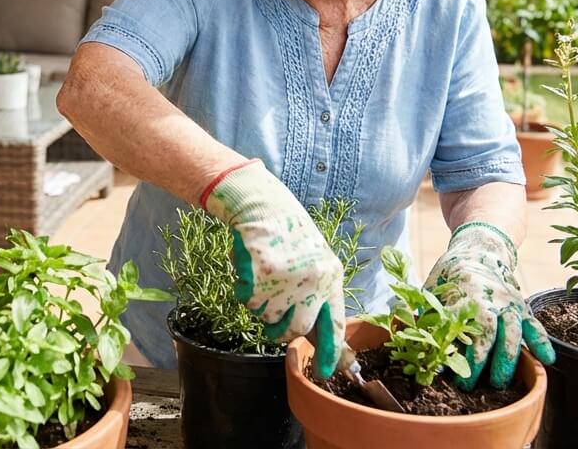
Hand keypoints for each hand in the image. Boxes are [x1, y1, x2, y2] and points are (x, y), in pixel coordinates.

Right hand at [201, 160, 349, 377]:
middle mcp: (312, 280)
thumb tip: (317, 336)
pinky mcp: (261, 275)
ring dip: (260, 305)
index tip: (328, 373)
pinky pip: (247, 302)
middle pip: (296, 329)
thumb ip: (317, 294)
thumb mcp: (315, 261)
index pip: (334, 323)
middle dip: (281, 332)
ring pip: (267, 317)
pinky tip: (249, 271)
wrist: (264, 205)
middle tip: (273, 323)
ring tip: (262, 279)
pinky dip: (243, 292)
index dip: (331, 352)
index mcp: (330, 276)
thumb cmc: (289, 235)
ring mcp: (286, 279)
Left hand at [423, 221, 555, 389]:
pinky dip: (541, 342)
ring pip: (513, 332)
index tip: (451, 375)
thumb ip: (427, 314)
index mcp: (466, 294)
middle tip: (469, 385)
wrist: (478, 250)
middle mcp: (491, 299)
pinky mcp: (522, 307)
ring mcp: (509, 303)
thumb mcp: (432, 290)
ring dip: (507, 360)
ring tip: (498, 384)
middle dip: (481, 362)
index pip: (463, 328)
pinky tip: (547, 361)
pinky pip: (535, 325)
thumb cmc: (449, 277)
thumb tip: (414, 342)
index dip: (459, 353)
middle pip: (490, 333)